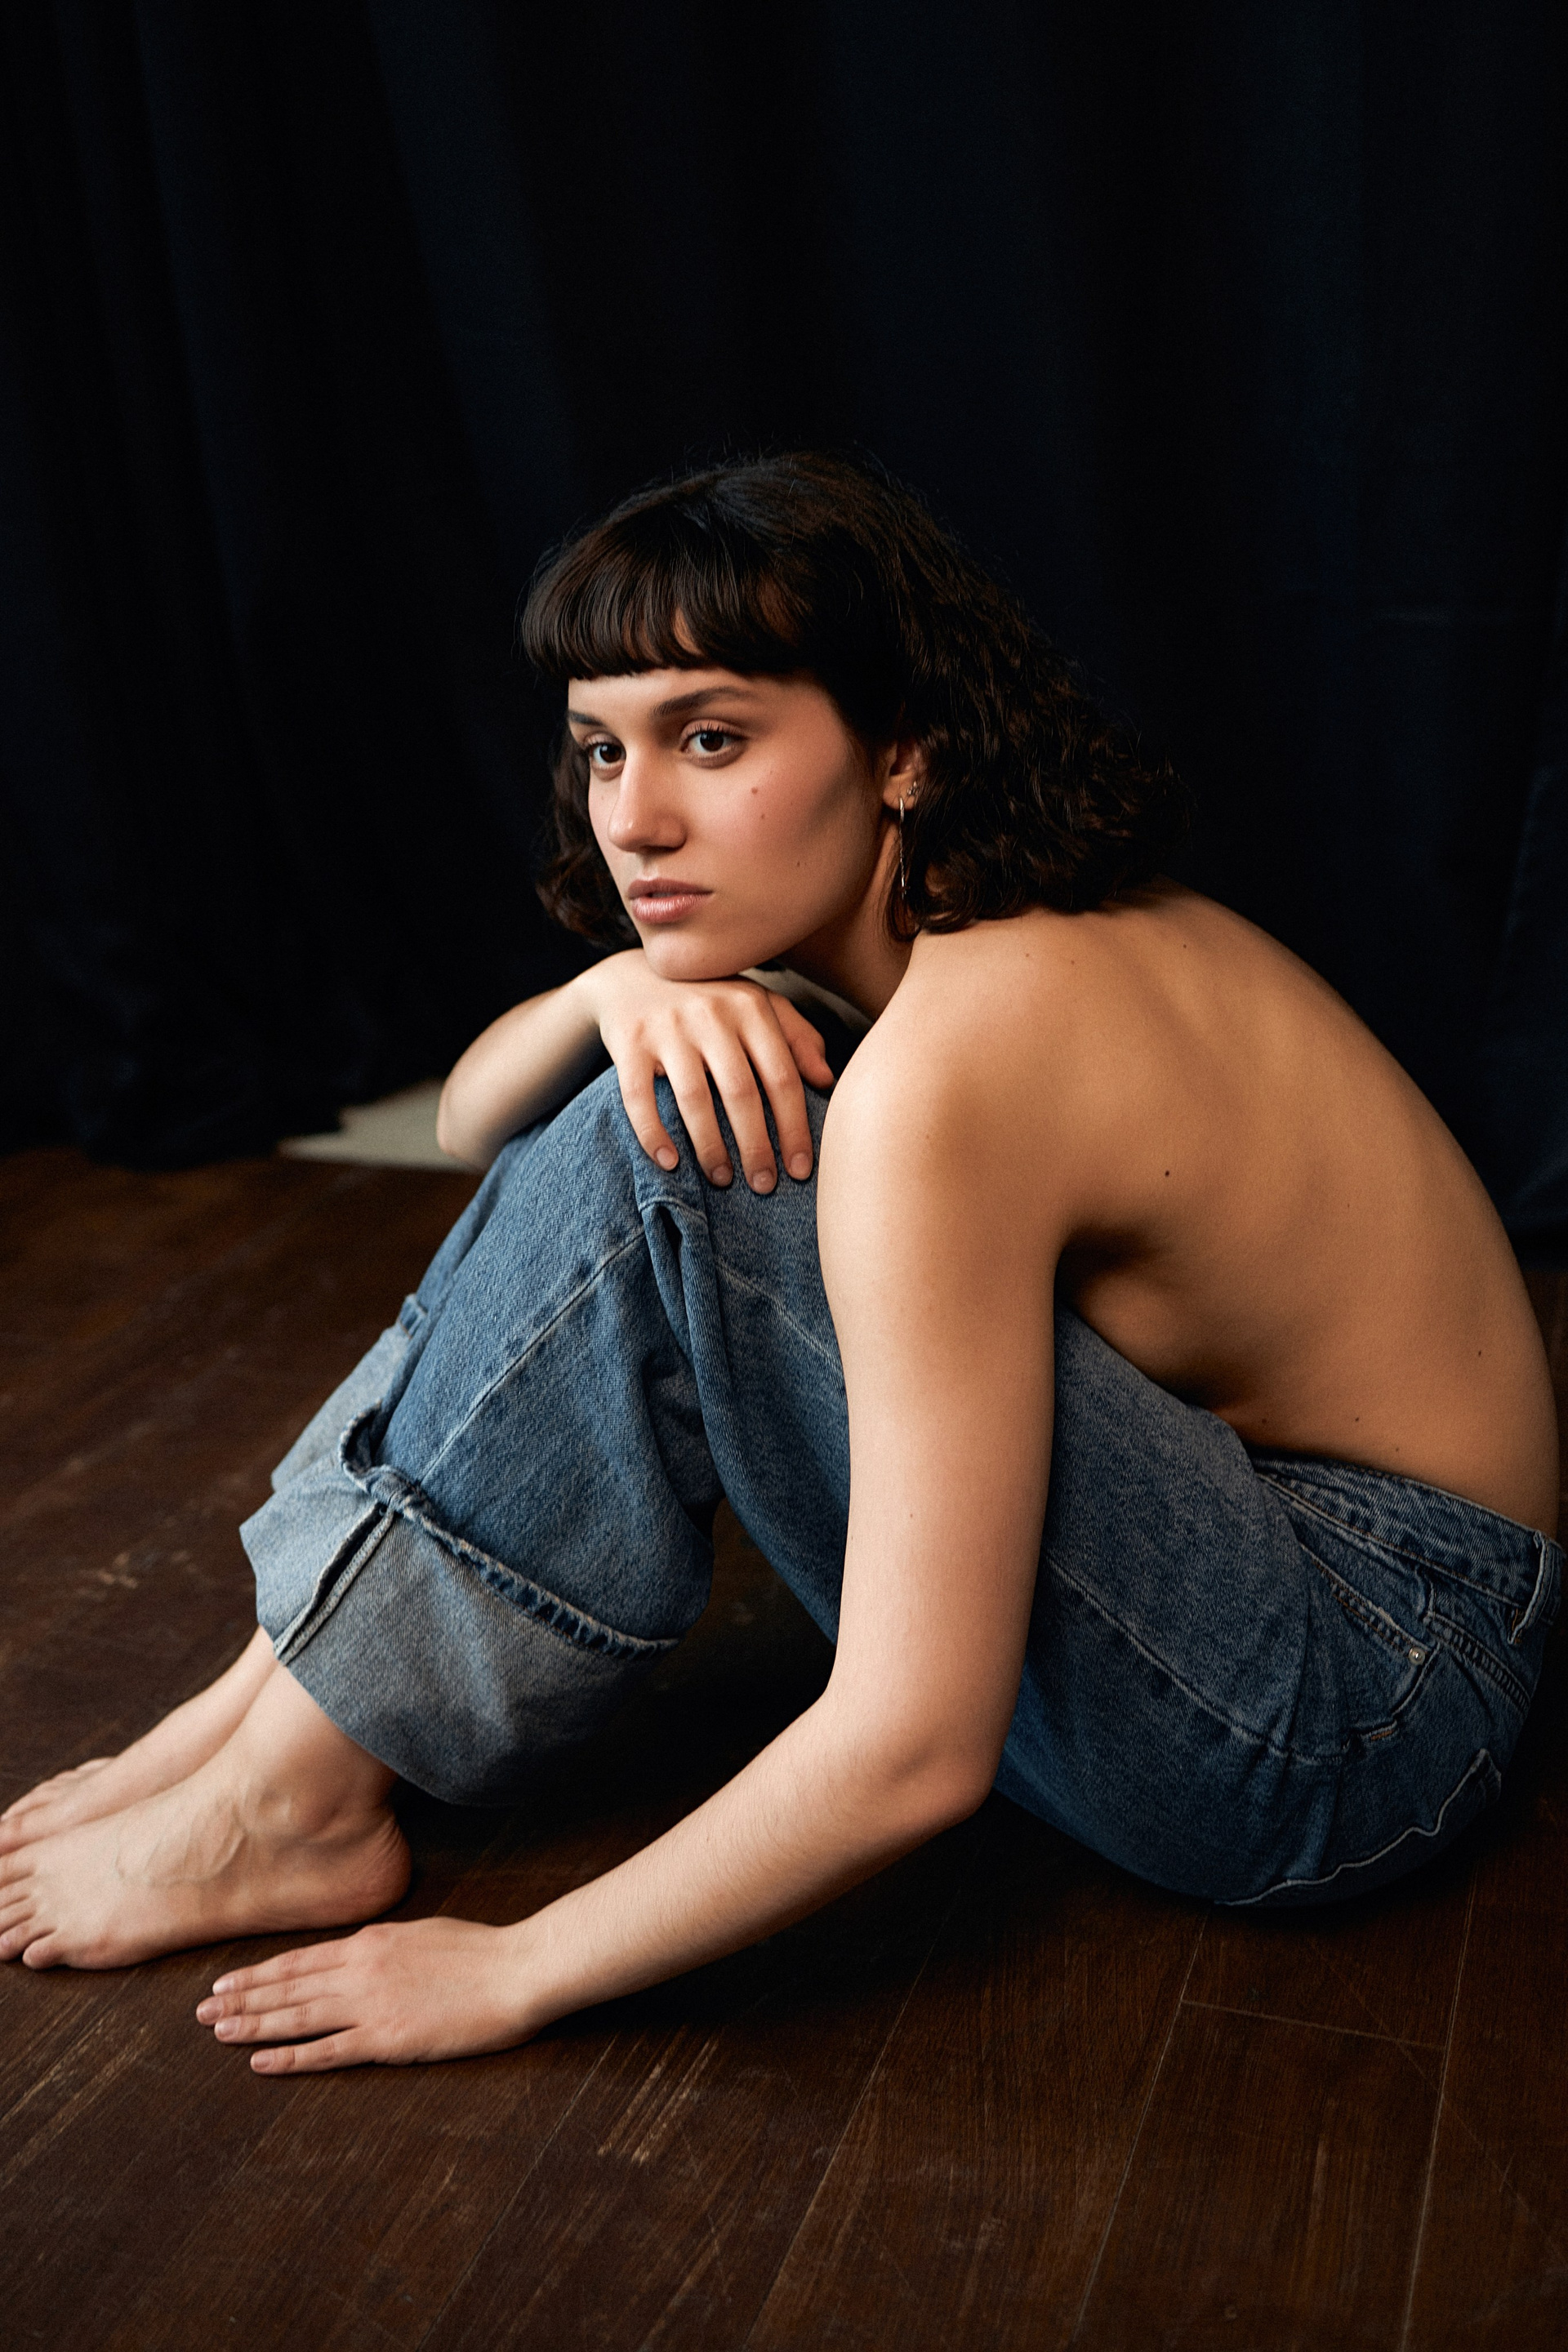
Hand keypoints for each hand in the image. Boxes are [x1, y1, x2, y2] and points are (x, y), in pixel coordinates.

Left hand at [196, 1916, 531, 2071]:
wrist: (515, 1969)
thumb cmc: (479, 1950)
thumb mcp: (422, 1934)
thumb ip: (383, 1947)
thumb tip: (357, 1953)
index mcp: (370, 1941)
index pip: (299, 1960)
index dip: (259, 1974)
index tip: (225, 1982)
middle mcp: (360, 1969)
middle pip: (288, 1987)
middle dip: (242, 1999)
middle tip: (201, 2012)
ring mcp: (371, 2004)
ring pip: (297, 2016)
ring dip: (253, 2025)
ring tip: (217, 2033)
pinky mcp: (388, 2038)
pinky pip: (328, 2051)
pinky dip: (290, 2056)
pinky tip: (261, 2062)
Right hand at [585, 953, 834, 1190]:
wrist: (631, 976)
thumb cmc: (709, 1001)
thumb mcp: (756, 1005)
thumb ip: (796, 1036)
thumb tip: (827, 1080)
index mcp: (750, 1007)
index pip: (781, 1076)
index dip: (794, 1127)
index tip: (800, 1170)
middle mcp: (710, 1013)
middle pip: (741, 1092)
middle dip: (756, 1147)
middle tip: (764, 1186)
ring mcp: (667, 1027)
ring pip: (693, 1099)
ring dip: (710, 1147)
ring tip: (722, 1180)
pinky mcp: (628, 1041)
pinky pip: (639, 1097)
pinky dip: (653, 1134)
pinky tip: (669, 1163)